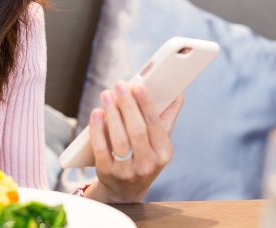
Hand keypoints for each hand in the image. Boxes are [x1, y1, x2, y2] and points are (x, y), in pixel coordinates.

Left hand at [85, 82, 184, 203]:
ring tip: (106, 95)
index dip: (146, 104)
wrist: (125, 190)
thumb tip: (179, 94)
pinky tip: (97, 113)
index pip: (155, 125)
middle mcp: (147, 164)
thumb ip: (167, 118)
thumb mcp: (158, 144)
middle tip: (120, 85)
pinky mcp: (107, 172)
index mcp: (163, 153)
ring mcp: (127, 170)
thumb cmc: (144, 158)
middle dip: (128, 105)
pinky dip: (97, 129)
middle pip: (137, 130)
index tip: (138, 85)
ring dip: (112, 114)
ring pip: (119, 139)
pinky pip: (101, 148)